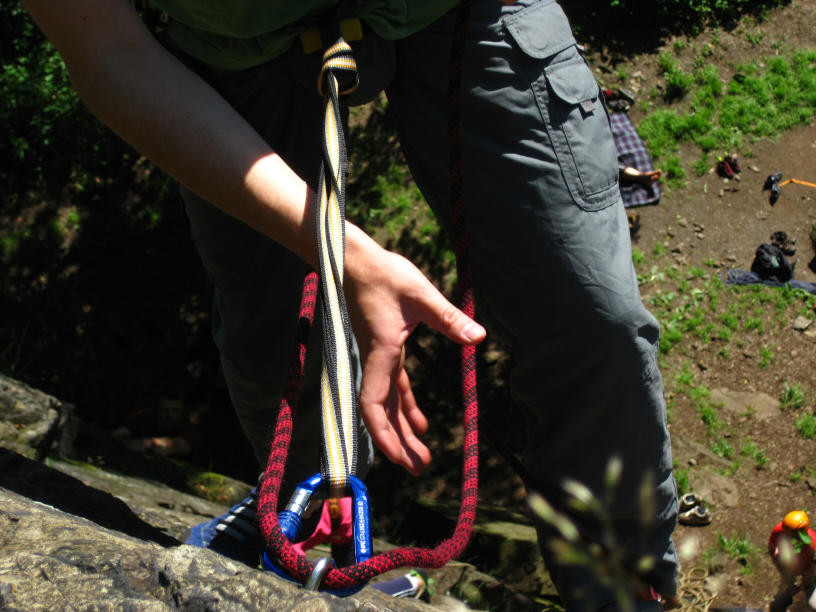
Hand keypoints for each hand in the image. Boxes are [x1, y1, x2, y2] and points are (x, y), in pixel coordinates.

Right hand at [344, 226, 484, 474]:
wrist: (354, 260)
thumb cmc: (384, 274)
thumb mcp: (420, 295)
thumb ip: (448, 317)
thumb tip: (477, 337)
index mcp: (381, 353)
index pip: (374, 404)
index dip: (383, 434)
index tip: (398, 457)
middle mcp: (376, 361)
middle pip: (381, 414)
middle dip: (398, 443)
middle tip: (419, 469)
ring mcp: (379, 357)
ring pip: (387, 404)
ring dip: (402, 430)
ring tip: (420, 457)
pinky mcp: (385, 349)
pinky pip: (393, 387)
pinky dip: (405, 407)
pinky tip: (421, 423)